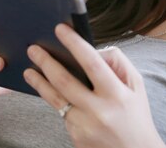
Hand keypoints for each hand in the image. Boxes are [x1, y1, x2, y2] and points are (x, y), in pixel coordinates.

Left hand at [23, 24, 165, 147]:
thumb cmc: (136, 115)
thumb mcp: (137, 85)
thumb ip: (118, 63)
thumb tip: (94, 50)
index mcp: (117, 94)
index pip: (92, 63)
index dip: (74, 44)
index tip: (60, 29)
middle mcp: (99, 111)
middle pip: (64, 81)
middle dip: (46, 62)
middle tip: (33, 48)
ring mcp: (85, 127)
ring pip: (56, 99)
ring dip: (39, 82)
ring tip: (29, 70)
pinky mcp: (76, 138)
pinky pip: (62, 114)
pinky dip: (56, 101)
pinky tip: (48, 91)